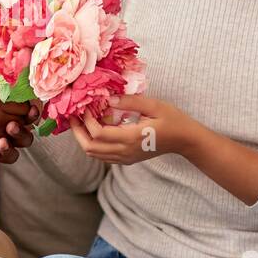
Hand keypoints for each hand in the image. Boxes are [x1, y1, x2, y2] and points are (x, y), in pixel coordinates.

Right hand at [0, 82, 34, 173]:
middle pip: (23, 122)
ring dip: (13, 140)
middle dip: (20, 122)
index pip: (23, 104)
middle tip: (10, 123)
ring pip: (18, 142)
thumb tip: (2, 74)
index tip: (15, 109)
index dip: (22, 107)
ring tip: (1, 137)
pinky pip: (3, 157)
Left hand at [68, 94, 196, 165]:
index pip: (98, 133)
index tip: (85, 107)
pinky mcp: (127, 159)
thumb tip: (108, 98)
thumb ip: (130, 102)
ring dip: (84, 138)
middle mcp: (125, 151)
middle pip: (90, 148)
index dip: (87, 121)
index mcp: (131, 137)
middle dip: (78, 132)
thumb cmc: (173, 120)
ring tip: (81, 122)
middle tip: (73, 116)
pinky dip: (94, 144)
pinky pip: (103, 156)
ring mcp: (125, 158)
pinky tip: (95, 130)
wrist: (185, 140)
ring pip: (94, 154)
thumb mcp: (154, 105)